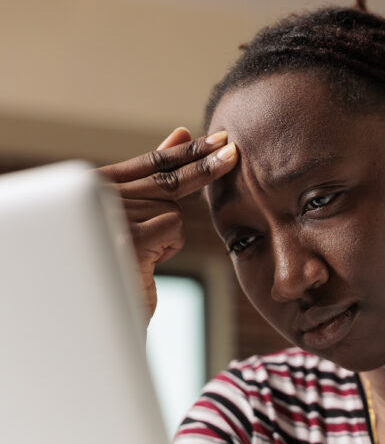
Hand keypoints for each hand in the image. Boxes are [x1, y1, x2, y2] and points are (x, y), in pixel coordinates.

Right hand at [97, 127, 238, 320]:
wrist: (94, 310)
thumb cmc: (117, 262)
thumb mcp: (135, 214)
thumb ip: (154, 176)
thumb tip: (181, 133)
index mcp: (97, 184)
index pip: (151, 163)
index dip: (186, 150)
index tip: (216, 140)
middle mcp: (99, 193)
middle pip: (167, 179)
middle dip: (203, 166)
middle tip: (232, 151)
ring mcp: (113, 213)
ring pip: (172, 208)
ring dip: (169, 234)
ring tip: (145, 254)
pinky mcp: (129, 236)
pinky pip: (174, 228)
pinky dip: (170, 246)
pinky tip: (148, 261)